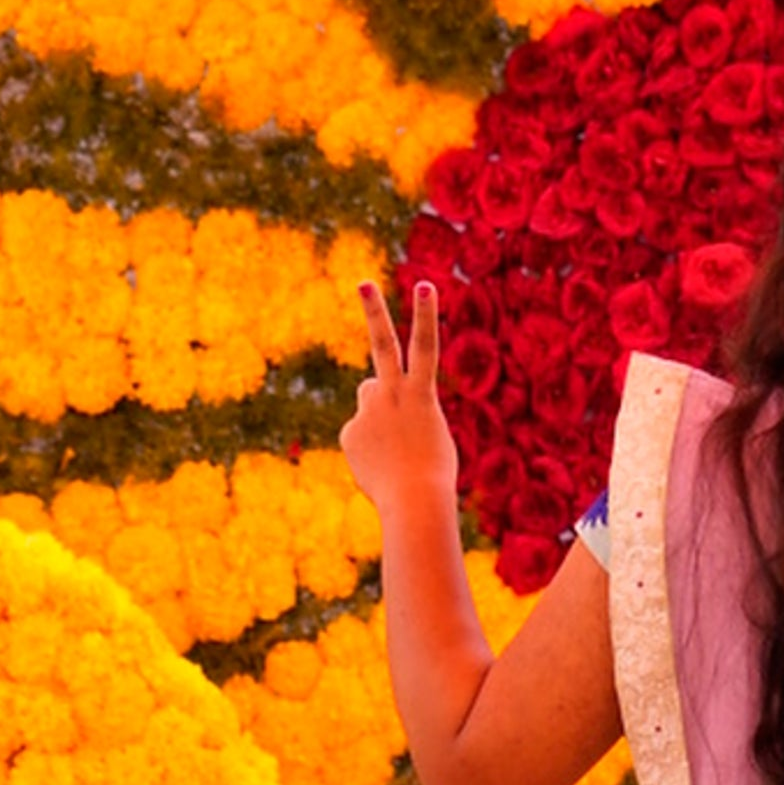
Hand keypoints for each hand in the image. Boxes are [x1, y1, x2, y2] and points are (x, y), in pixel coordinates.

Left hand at [342, 278, 459, 520]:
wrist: (414, 501)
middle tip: (364, 283)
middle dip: (374, 310)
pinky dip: (369, 447)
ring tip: (394, 444)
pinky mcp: (350, 431)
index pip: (426, 345)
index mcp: (422, 393)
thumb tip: (369, 407)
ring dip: (379, 410)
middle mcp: (392, 394)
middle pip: (383, 343)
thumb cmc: (433, 473)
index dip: (426, 313)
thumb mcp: (428, 434)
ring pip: (370, 395)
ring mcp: (368, 411)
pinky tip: (380, 465)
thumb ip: (402, 410)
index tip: (424, 284)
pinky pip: (359, 432)